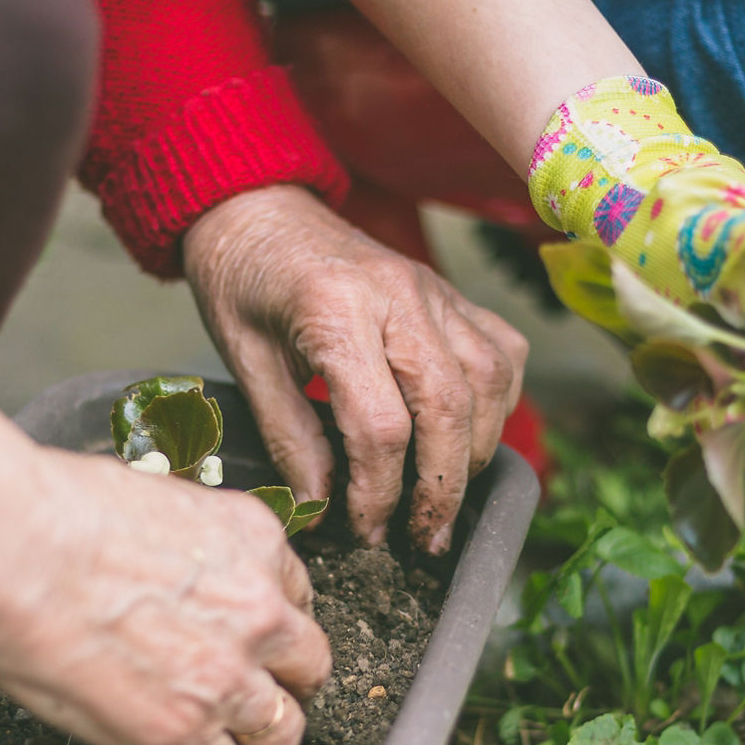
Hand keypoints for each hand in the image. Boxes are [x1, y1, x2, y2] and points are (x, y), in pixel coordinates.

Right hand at [0, 408, 331, 744]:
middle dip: (281, 682)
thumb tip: (175, 567)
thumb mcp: (156, 499)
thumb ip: (190, 544)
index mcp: (255, 542)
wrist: (16, 550)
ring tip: (222, 740)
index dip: (271, 625)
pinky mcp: (183, 735)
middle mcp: (259, 611)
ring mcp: (227, 678)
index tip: (252, 639)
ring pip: (282, 732)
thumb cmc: (56, 513)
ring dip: (255, 738)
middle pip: (307, 667)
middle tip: (247, 691)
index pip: (294, 598)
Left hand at [183, 185, 527, 553]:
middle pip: (448, 406)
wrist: (258, 207)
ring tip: (445, 498)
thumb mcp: (245, 363)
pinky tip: (469, 436)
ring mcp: (434, 289)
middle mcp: (399, 294)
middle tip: (423, 537)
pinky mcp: (451, 292)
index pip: (380, 423)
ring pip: (488, 380)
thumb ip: (288, 437)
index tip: (367, 530)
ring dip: (476, 451)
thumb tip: (323, 508)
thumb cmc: (242, 282)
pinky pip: (502, 351)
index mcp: (336, 310)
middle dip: (442, 486)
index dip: (379, 491)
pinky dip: (498, 402)